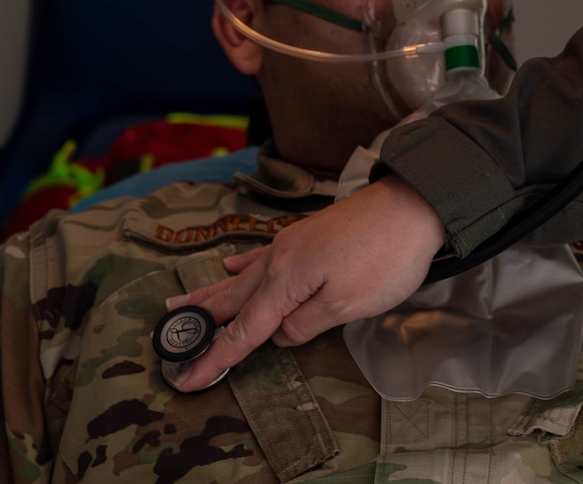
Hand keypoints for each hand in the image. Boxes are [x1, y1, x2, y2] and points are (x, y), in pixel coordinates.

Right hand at [164, 175, 444, 389]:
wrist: (415, 203)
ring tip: (179, 304)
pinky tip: (229, 266)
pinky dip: (240, 265)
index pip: (244, 330)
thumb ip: (304, 323)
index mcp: (284, 280)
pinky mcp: (307, 236)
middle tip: (167, 343)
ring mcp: (292, 244)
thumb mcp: (346, 303)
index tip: (186, 379)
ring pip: (242, 277)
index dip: (215, 357)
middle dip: (200, 324)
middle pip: (232, 300)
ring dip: (211, 295)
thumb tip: (279, 331)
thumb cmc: (385, 257)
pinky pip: (261, 255)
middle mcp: (279, 259)